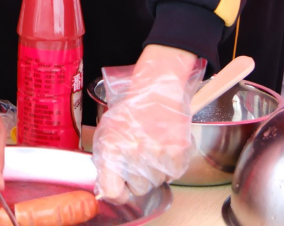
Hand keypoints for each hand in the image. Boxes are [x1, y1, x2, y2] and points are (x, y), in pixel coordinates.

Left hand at [94, 45, 204, 202]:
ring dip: (153, 171)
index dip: (117, 192)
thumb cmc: (130, 110)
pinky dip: (168, 165)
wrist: (157, 91)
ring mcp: (159, 154)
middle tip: (137, 156)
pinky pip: (173, 175)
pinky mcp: (178, 153)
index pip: (113, 192)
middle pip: (138, 189)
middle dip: (136, 178)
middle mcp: (136, 154)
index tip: (119, 187)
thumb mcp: (107, 132)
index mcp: (113, 148)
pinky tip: (163, 146)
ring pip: (156, 182)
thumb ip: (105, 162)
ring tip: (150, 147)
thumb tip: (106, 187)